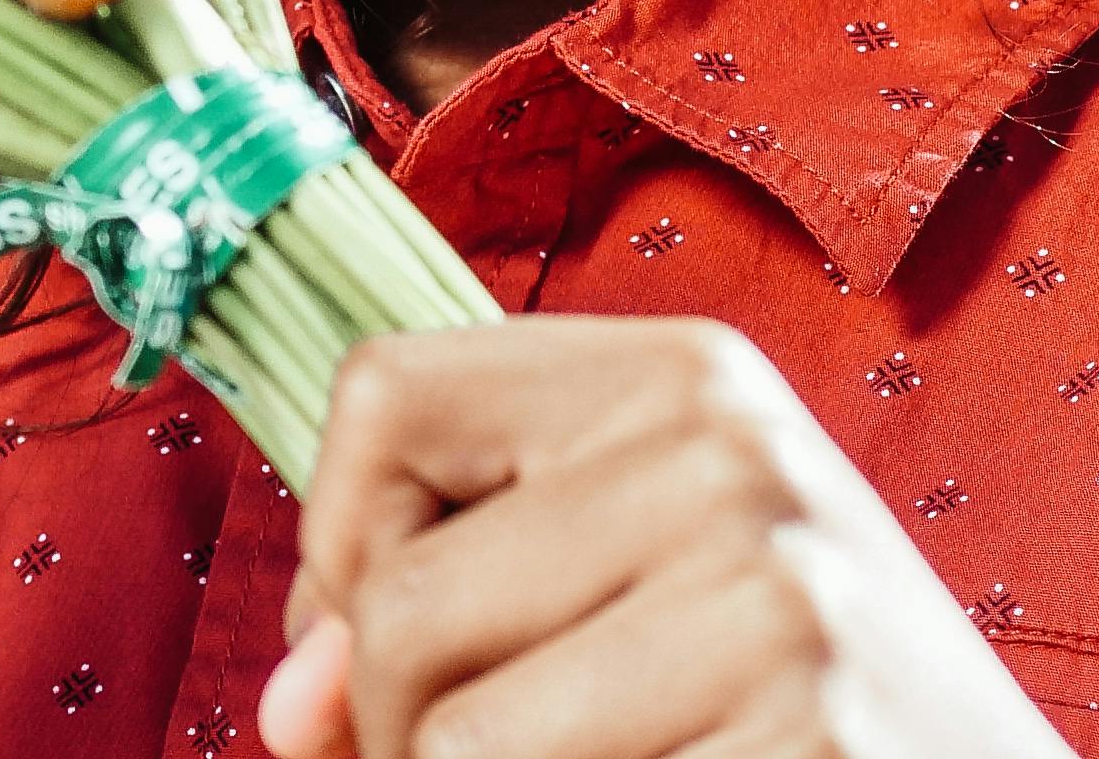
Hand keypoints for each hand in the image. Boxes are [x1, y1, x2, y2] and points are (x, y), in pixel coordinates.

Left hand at [269, 319, 1070, 758]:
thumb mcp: (641, 582)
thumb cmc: (793, 696)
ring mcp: (782, 612)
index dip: (344, 542)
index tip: (408, 630)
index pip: (384, 397)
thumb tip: (291, 700)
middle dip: (400, 733)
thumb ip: (447, 596)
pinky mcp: (808, 745)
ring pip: (453, 749)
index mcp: (688, 377)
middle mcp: (737, 462)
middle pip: (397, 611)